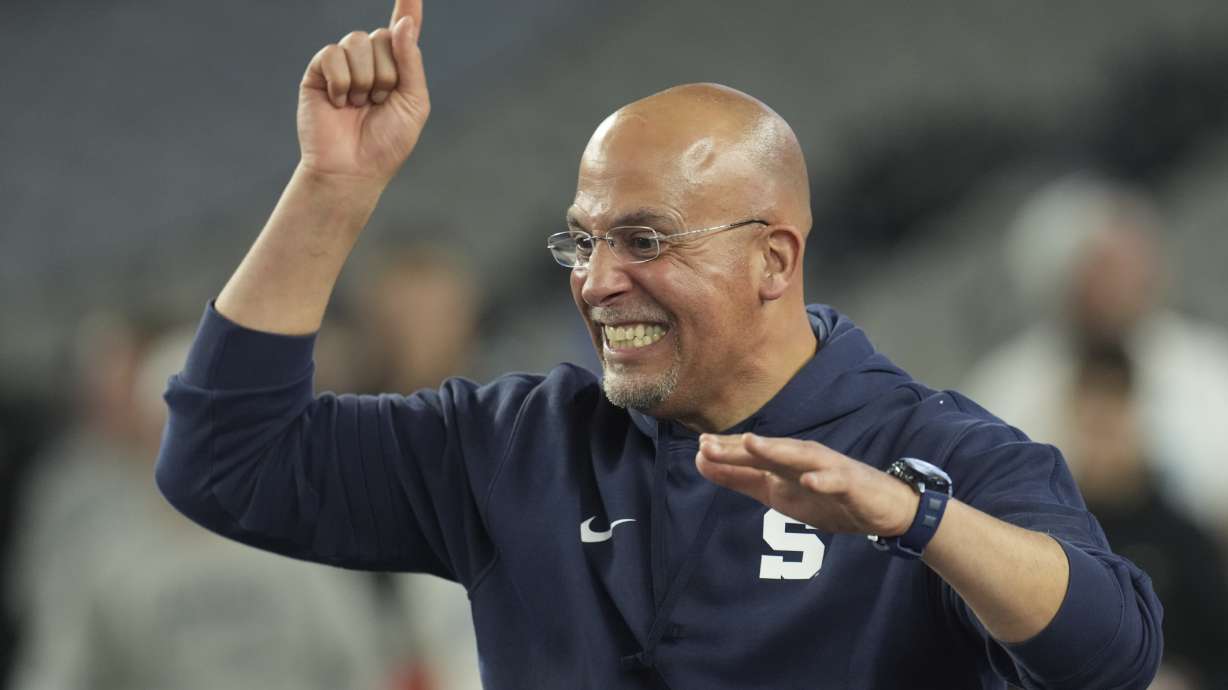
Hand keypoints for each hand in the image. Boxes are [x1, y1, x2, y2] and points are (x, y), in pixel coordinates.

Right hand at [297, 0, 429, 182]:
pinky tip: (340, 103)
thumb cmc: (386, 143)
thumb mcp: (413, 102)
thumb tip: (403, 24)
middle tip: (379, 103)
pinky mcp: (319, 73)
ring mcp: (343, 65)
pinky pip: (332, 54)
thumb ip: (411, 62)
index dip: (408, 6)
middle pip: (382, 37)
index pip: (403, 29)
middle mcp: (370, 62)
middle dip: (387, 74)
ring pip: (357, 41)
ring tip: (359, 106)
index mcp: (397, 68)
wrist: (353, 170)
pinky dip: (342, 81)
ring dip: (365, 79)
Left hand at [696, 433, 919, 535]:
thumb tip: (701, 462)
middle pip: (768, 452)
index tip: (698, 447)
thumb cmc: (826, 496)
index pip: (752, 455)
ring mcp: (827, 469)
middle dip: (739, 448)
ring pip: (799, 457)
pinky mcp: (850, 483)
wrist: (880, 508)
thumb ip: (740, 479)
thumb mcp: (776, 492)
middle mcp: (802, 459)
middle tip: (709, 445)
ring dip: (776, 450)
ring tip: (751, 445)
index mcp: (783, 463)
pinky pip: (835, 480)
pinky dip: (822, 478)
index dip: (726, 451)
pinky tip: (809, 479)